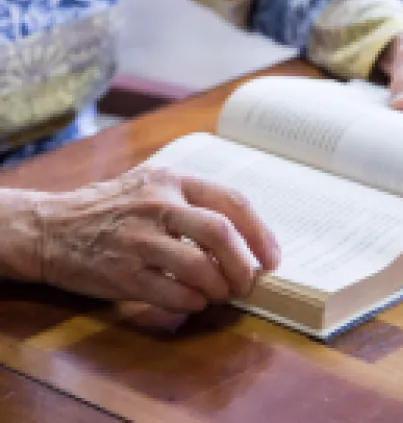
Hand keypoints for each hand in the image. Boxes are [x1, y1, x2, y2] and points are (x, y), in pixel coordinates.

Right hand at [0, 167, 279, 311]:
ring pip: (200, 266)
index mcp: (172, 180)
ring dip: (221, 287)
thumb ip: (193, 201)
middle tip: (250, 280)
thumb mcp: (152, 185)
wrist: (51, 227)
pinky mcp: (122, 273)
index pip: (232, 201)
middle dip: (245, 264)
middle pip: (221, 233)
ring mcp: (139, 239)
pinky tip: (197, 300)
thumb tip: (246, 234)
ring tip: (223, 293)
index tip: (272, 256)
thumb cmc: (113, 206)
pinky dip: (195, 301)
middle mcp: (157, 205)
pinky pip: (173, 293)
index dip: (260, 232)